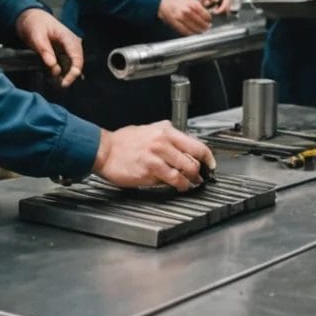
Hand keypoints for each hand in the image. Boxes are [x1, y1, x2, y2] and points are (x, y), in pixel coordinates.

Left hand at [14, 8, 83, 86]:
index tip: (65, 82)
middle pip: (77, 63)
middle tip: (59, 86)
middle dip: (70, 76)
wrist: (30, 18)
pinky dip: (61, 73)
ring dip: (65, 76)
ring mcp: (67, 49)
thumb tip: (52, 65)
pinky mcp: (61, 53)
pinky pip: (65, 66)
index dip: (74, 72)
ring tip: (55, 84)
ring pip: (71, 66)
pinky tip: (55, 79)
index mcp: (68, 37)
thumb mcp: (36, 35)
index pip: (77, 57)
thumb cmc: (34, 24)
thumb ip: (44, 50)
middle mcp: (71, 44)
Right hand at [93, 121, 217, 190]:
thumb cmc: (122, 142)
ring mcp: (156, 156)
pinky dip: (180, 185)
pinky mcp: (150, 170)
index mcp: (165, 131)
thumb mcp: (147, 129)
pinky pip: (172, 179)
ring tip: (191, 184)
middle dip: (200, 171)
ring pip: (185, 170)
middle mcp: (163, 142)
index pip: (196, 144)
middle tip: (200, 177)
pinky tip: (179, 186)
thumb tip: (180, 142)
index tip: (211, 164)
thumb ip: (165, 134)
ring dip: (192, 180)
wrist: (104, 150)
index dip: (208, 157)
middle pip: (194, 159)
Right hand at [157, 0, 211, 35]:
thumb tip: (207, 16)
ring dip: (199, 31)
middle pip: (201, 23)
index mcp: (192, 4)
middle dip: (205, 27)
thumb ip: (199, 7)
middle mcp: (187, 11)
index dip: (209, 19)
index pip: (205, 15)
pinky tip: (194, 33)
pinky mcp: (175, 24)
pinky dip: (191, 33)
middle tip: (207, 27)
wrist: (164, 2)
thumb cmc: (178, 1)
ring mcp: (181, 18)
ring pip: (194, 29)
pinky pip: (186, 32)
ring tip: (202, 31)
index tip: (209, 21)